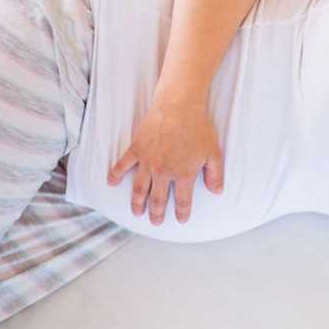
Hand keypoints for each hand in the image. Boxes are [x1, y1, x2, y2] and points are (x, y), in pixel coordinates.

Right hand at [106, 100, 223, 224]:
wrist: (179, 106)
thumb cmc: (198, 127)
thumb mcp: (214, 153)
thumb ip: (215, 175)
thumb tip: (217, 191)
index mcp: (183, 174)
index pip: (183, 200)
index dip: (182, 212)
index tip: (180, 220)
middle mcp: (163, 172)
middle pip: (158, 199)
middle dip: (156, 213)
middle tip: (155, 222)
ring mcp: (147, 162)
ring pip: (139, 188)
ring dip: (137, 203)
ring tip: (136, 212)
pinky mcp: (136, 149)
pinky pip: (123, 165)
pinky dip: (115, 175)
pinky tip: (111, 182)